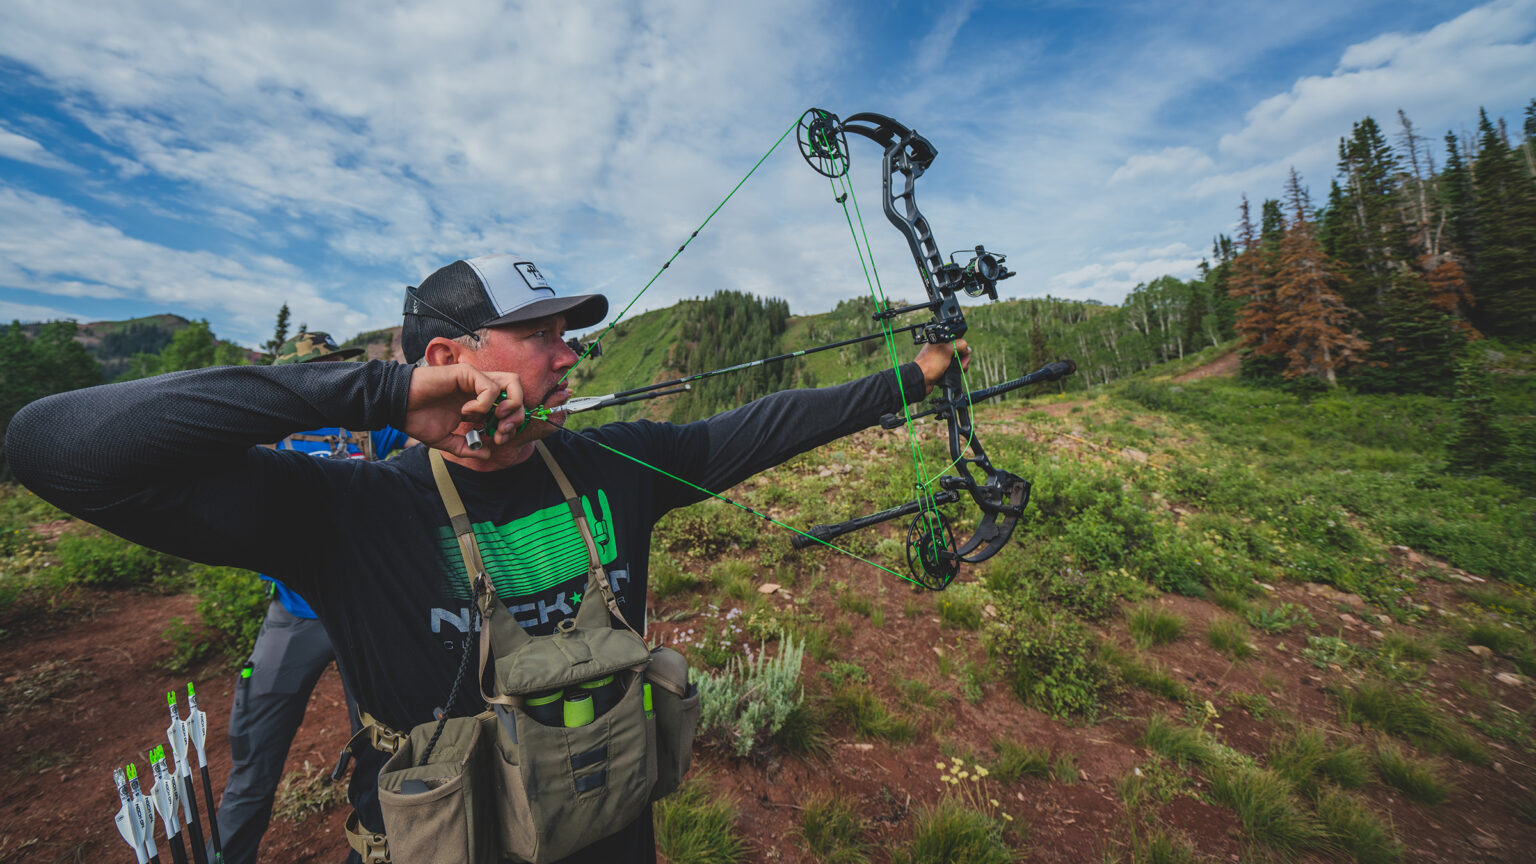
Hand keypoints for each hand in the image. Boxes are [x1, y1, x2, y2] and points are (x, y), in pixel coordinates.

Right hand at [403, 365, 523, 458]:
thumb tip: (488, 454)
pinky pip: (489, 387)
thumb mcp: (446, 440)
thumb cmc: (418, 419)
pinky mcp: (466, 373)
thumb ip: (466, 447)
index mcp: (478, 403)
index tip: (498, 440)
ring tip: (493, 419)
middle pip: (517, 390)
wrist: (398, 408)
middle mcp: (479, 388)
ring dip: (508, 405)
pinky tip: (466, 411)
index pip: (509, 407)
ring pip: (511, 382)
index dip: (510, 424)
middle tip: (501, 431)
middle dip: (517, 414)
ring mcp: (474, 379)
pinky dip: (484, 403)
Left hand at [915, 338, 969, 394]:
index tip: (965, 353)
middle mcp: (940, 350)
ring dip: (961, 365)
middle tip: (963, 363)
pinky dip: (957, 371)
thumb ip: (959, 345)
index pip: (956, 341)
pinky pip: (953, 369)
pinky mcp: (941, 369)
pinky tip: (958, 373)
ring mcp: (941, 360)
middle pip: (958, 352)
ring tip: (962, 369)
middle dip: (963, 358)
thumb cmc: (930, 363)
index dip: (962, 347)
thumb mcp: (946, 350)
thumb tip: (967, 348)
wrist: (921, 379)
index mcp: (940, 342)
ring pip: (956, 361)